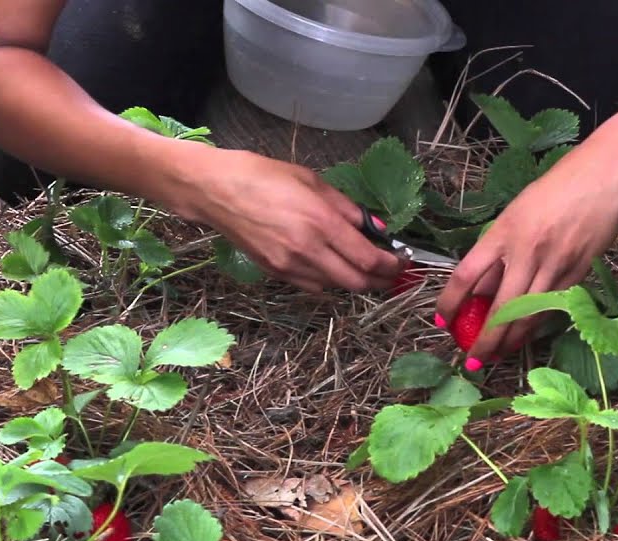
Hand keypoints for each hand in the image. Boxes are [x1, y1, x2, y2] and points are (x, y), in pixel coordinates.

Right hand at [185, 149, 403, 292]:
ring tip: (363, 268)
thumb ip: (346, 208)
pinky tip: (332, 267)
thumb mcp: (312, 181)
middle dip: (380, 282)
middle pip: (356, 282)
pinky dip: (329, 281)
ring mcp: (290, 266)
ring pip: (335, 287)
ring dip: (354, 281)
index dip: (390, 266)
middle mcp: (308, 250)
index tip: (401, 262)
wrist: (217, 191)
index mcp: (321, 222)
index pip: (368, 259)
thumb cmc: (263, 176)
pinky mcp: (276, 273)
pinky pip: (312, 286)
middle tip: (391, 275)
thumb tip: (374, 228)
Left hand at [435, 126, 617, 367]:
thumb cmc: (557, 187)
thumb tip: (480, 289)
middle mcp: (527, 251)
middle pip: (500, 308)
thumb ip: (498, 250)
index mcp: (504, 231)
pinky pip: (553, 307)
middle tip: (473, 360)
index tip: (442, 321)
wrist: (606, 174)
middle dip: (485, 339)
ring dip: (512, 340)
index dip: (450, 302)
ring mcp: (556, 264)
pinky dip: (537, 324)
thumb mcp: (516, 213)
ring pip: (529, 315)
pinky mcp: (580, 272)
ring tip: (499, 355)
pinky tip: (527, 335)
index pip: (467, 275)